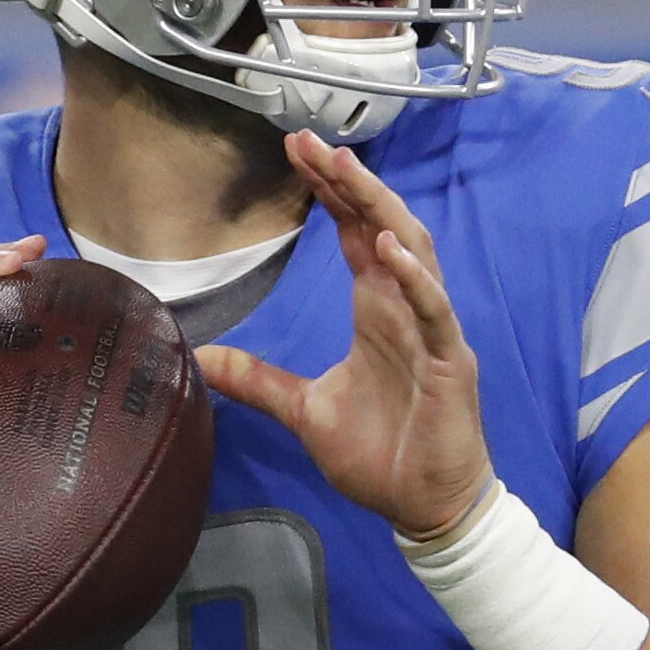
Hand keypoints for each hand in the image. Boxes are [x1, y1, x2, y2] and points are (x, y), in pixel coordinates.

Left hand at [199, 130, 491, 539]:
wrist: (425, 507)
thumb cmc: (381, 455)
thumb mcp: (306, 410)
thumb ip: (259, 381)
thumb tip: (200, 361)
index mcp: (376, 313)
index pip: (354, 234)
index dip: (331, 192)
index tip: (297, 151)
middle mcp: (406, 310)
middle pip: (382, 227)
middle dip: (349, 183)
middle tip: (311, 142)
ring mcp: (431, 331)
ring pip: (413, 253)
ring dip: (381, 210)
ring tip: (348, 172)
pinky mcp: (448, 363)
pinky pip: (434, 311)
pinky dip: (415, 280)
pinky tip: (389, 252)